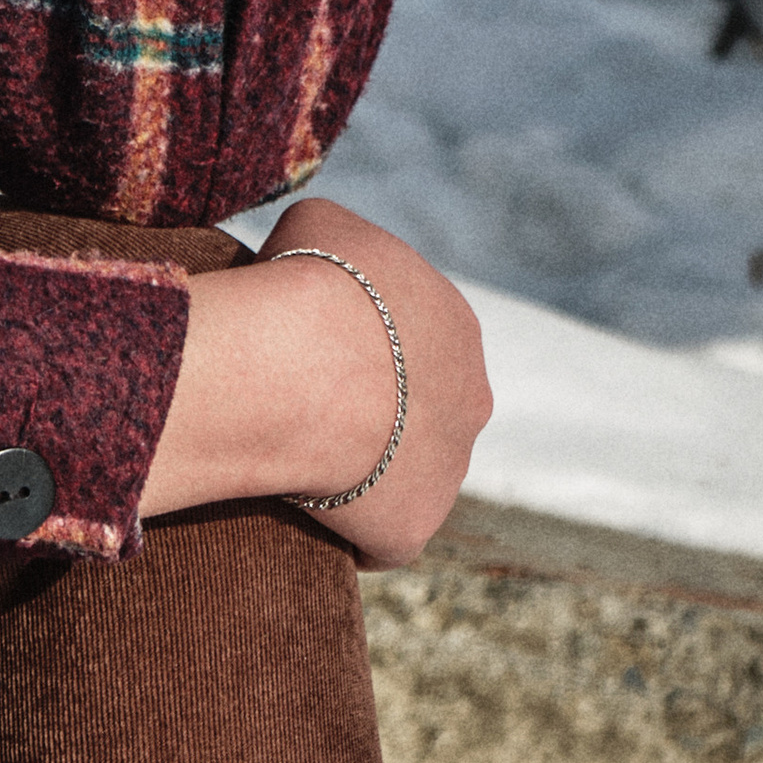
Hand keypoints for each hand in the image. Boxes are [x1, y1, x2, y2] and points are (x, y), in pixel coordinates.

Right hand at [138, 195, 492, 568]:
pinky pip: (376, 538)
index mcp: (455, 325)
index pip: (410, 341)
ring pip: (401, 477)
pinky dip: (344, 532)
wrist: (302, 363)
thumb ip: (338, 243)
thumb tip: (320, 257)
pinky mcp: (413, 529)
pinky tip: (298, 514)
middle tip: (300, 404)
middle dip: (371, 413)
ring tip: (293, 457)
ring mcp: (448, 472)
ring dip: (361, 473)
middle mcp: (470, 401)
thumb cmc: (309, 283)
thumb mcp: (322, 223)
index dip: (357, 345)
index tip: (308, 348)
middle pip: (418, 414)